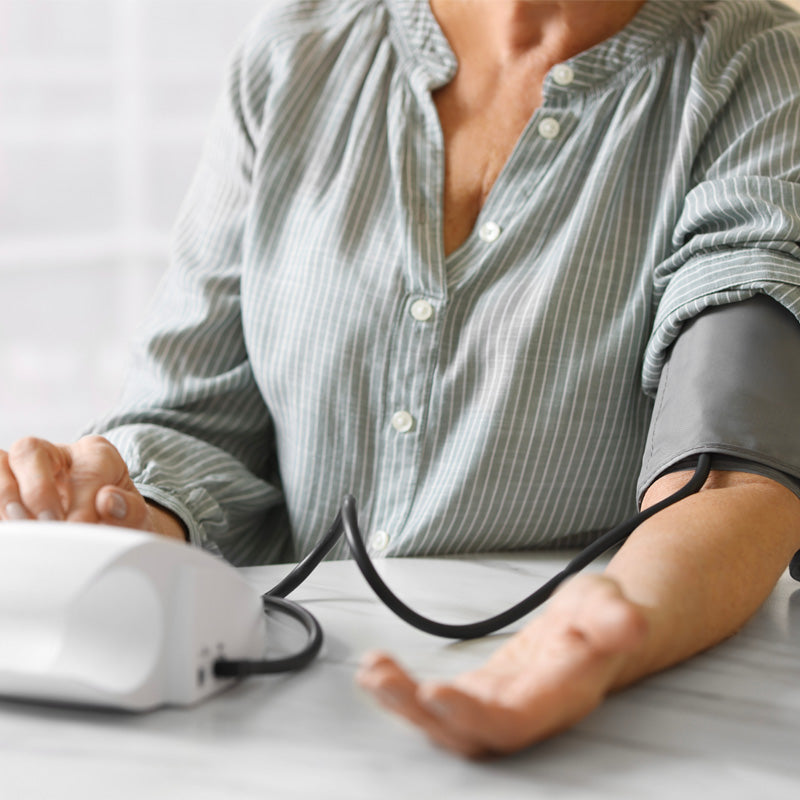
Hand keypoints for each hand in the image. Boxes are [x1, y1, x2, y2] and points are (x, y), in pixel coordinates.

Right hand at [0, 435, 184, 538]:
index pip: (86, 470)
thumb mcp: (133, 516)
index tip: (82, 530)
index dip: (82, 504)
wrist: (104, 529)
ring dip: (5, 496)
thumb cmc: (116, 519)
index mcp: (95, 454)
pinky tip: (14, 532)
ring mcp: (25, 470)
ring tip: (23, 528)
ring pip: (0, 462)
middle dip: (36, 490)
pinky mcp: (8, 487)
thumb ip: (128, 509)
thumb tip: (107, 501)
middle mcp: (56, 454)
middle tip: (49, 526)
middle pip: (29, 450)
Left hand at [356, 574, 647, 758]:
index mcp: (557, 696)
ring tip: (372, 672)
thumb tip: (630, 624)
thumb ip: (615, 617)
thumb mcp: (608, 604)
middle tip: (383, 679)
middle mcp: (525, 712)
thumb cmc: (599, 617)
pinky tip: (375, 671)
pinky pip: (437, 704)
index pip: (514, 720)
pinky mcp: (479, 695)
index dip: (473, 716)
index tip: (434, 693)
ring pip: (447, 723)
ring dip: (405, 703)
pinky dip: (405, 691)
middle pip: (470, 732)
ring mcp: (498, 707)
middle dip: (422, 712)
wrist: (594, 630)